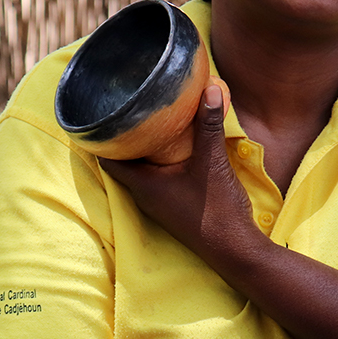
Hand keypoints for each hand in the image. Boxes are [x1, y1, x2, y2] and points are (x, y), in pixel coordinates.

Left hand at [99, 83, 259, 266]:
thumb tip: (209, 88)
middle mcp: (144, 194)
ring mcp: (158, 202)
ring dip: (142, 148)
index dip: (101, 134)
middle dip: (124, 135)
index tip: (102, 110)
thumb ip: (209, 125)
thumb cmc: (218, 210)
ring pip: (140, 169)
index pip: (107, 156)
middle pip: (122, 160)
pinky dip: (158, 160)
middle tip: (128, 107)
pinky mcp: (172, 206)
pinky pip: (156, 177)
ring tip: (148, 120)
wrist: (235, 250)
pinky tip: (172, 145)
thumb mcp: (214, 162)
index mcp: (143, 184)